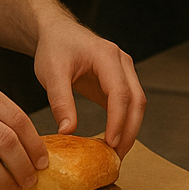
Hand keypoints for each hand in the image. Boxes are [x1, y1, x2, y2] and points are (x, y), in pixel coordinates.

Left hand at [32, 15, 145, 156]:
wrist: (57, 32)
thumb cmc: (55, 48)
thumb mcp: (51, 73)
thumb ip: (60, 101)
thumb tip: (68, 132)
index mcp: (107, 56)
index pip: (120, 92)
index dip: (118, 120)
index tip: (111, 143)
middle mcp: (122, 63)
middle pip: (137, 100)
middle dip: (130, 130)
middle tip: (117, 157)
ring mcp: (124, 71)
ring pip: (137, 103)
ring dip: (130, 129)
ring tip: (116, 153)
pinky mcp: (119, 82)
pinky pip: (127, 104)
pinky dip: (124, 123)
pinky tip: (112, 141)